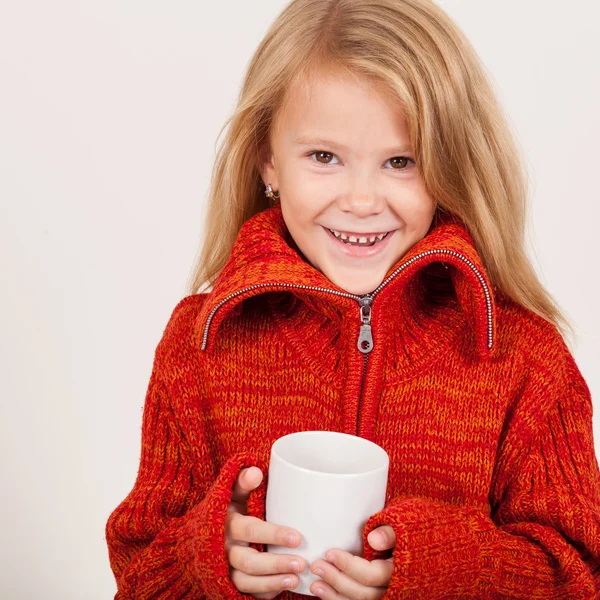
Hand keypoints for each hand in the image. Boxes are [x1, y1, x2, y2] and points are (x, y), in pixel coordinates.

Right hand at [226, 466, 307, 598]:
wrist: (204, 533)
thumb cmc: (228, 508)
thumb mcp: (232, 492)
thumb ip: (243, 481)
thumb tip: (256, 472)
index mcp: (227, 524)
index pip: (250, 530)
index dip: (273, 535)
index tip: (297, 537)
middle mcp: (224, 549)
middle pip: (248, 562)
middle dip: (275, 564)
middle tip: (301, 563)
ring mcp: (225, 568)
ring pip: (246, 581)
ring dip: (271, 582)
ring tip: (295, 578)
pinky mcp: (229, 581)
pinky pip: (246, 592)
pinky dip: (263, 592)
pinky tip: (283, 588)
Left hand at [308, 525, 395, 598]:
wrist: (409, 549)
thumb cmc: (402, 533)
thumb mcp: (400, 528)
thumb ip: (388, 533)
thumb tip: (374, 539)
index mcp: (398, 571)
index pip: (372, 575)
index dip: (349, 565)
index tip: (329, 553)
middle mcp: (392, 589)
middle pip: (363, 593)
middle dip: (337, 580)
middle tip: (316, 566)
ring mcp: (385, 596)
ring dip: (334, 596)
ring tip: (315, 585)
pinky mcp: (375, 598)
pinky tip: (324, 594)